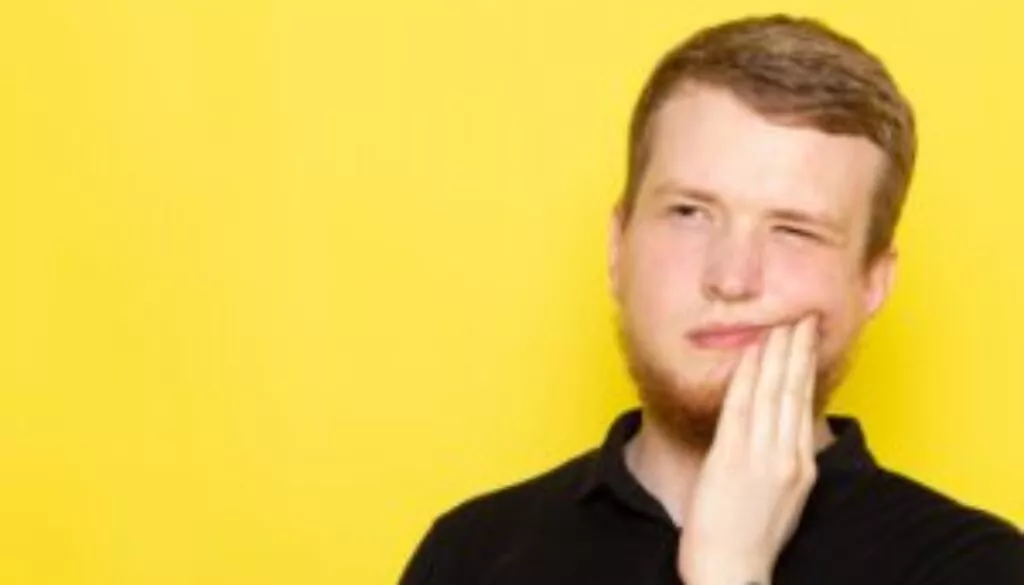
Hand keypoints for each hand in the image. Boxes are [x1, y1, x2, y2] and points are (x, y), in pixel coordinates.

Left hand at [677, 315, 819, 584]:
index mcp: (801, 468)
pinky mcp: (731, 459)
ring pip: (771, 393)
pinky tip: (751, 353)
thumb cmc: (749, 541)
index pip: (804, 406)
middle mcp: (786, 458)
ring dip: (775, 353)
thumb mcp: (782, 500)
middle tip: (801, 316)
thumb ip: (783, 464)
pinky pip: (741, 407)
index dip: (805, 369)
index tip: (806, 340)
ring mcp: (760, 457)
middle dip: (797, 350)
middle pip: (793, 392)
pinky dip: (747, 376)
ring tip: (780, 323)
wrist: (731, 572)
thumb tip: (781, 437)